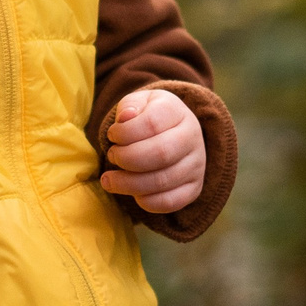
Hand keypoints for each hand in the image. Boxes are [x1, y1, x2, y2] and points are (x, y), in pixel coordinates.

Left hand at [101, 89, 205, 214]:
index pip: (151, 123)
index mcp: (177, 112)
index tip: (112, 136)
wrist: (172, 131)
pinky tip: (131, 193)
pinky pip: (170, 202)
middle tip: (111, 157)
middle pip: (160, 154)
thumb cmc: (147, 117)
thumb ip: (129, 106)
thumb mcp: (138, 103)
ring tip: (109, 179)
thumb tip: (125, 117)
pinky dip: (145, 201)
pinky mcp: (193, 188)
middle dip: (127, 159)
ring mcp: (196, 165)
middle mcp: (192, 137)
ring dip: (128, 184)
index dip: (124, 133)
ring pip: (162, 181)